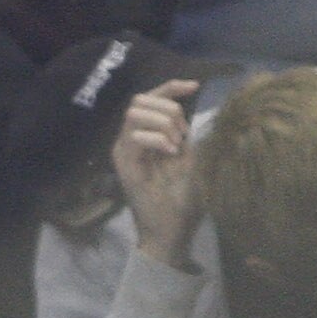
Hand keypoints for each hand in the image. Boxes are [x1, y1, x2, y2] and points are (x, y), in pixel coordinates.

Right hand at [109, 79, 203, 269]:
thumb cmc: (184, 200)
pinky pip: (135, 135)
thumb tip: (193, 106)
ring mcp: (124, 150)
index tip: (194, 86)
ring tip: (176, 147)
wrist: (172, 231)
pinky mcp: (122, 163)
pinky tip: (170, 154)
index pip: (153, 97)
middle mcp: (132, 139)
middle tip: (183, 135)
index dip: (172, 87)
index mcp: (148, 135)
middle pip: (141, 98)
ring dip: (162, 123)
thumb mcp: (193, 157)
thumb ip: (187, 132)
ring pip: (135, 112)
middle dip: (168, 109)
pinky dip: (157, 139)